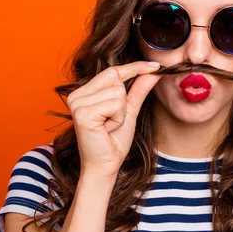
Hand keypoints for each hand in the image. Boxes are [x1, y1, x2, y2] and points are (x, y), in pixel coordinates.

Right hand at [66, 61, 161, 177]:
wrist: (105, 166)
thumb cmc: (114, 141)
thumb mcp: (129, 110)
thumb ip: (138, 89)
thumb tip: (153, 71)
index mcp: (84, 92)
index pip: (112, 71)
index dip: (135, 67)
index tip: (156, 65)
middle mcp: (76, 95)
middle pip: (116, 78)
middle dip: (124, 100)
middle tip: (113, 120)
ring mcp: (77, 103)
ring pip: (118, 92)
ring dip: (121, 112)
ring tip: (109, 126)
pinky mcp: (83, 113)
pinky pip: (115, 104)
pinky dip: (118, 118)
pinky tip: (106, 129)